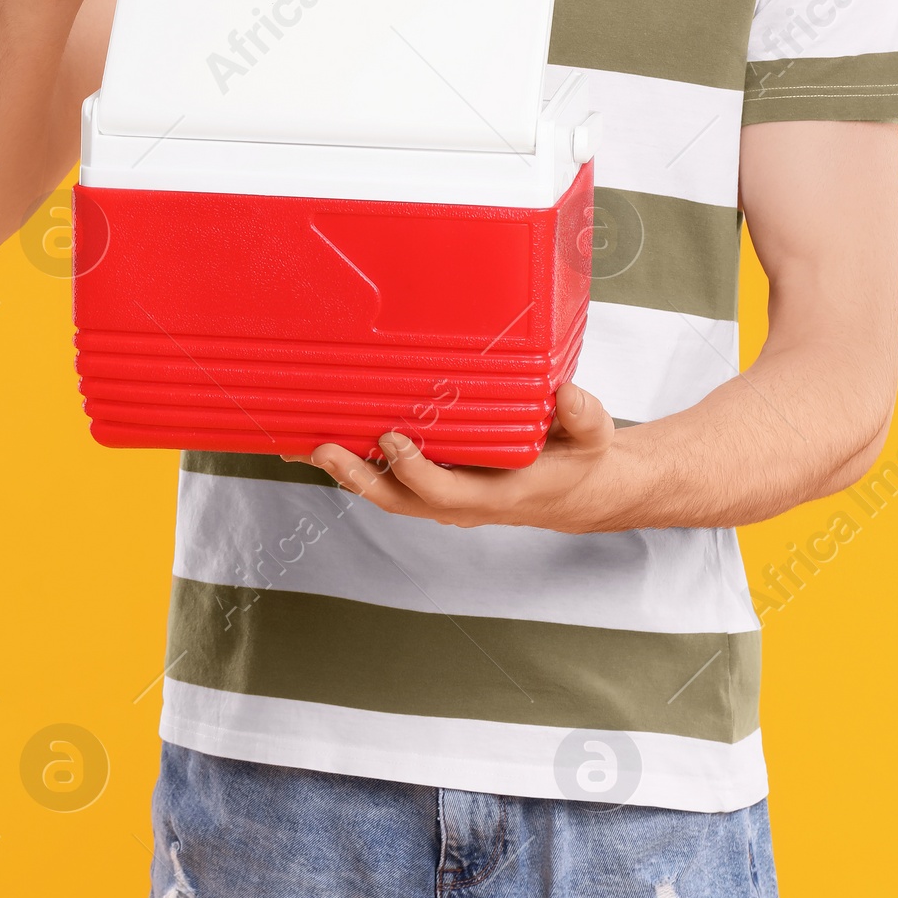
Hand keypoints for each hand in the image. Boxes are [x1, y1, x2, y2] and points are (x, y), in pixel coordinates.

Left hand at [298, 382, 621, 532]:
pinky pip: (391, 481)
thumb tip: (567, 395)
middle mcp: (464, 502)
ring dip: (346, 471)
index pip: (444, 490)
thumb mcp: (595, 437)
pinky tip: (328, 443)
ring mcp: (447, 497)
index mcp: (498, 493)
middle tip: (321, 448)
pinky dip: (358, 465)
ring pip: (388, 493)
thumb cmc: (582, 460)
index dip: (414, 468)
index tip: (392, 436)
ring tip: (302, 445)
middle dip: (357, 476)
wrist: (581, 492)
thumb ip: (584, 417)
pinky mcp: (438, 485)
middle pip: (399, 500)